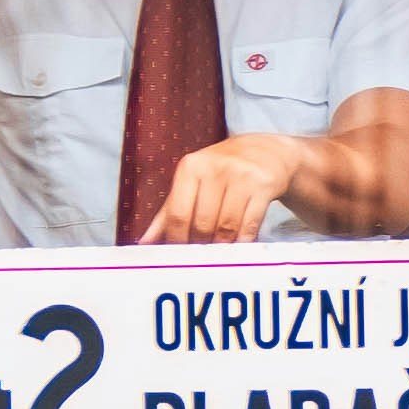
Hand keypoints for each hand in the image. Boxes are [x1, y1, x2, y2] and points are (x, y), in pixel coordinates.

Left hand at [143, 129, 326, 246]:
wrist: (264, 151)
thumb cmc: (220, 171)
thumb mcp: (192, 183)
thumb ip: (168, 212)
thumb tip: (145, 242)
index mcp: (191, 167)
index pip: (178, 213)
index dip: (177, 239)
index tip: (179, 253)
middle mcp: (215, 168)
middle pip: (203, 223)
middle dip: (201, 245)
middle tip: (201, 256)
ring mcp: (241, 176)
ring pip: (227, 227)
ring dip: (222, 246)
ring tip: (219, 252)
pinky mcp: (263, 185)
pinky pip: (249, 224)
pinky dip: (242, 241)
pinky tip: (238, 245)